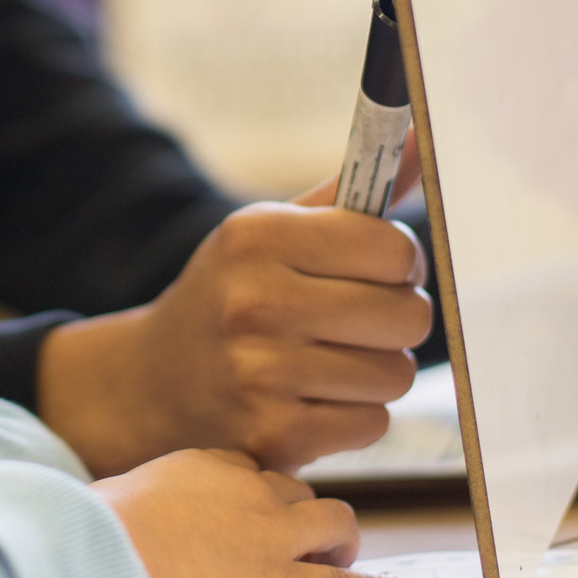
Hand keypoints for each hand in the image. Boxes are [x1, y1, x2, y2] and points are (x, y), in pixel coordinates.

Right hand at [38, 183, 432, 476]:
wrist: (153, 381)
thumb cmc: (232, 294)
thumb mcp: (271, 232)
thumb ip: (352, 195)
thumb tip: (423, 140)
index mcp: (259, 236)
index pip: (393, 248)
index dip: (400, 262)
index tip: (380, 270)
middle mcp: (256, 302)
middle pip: (407, 315)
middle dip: (396, 319)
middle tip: (362, 319)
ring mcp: (261, 374)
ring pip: (396, 374)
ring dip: (377, 371)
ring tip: (332, 361)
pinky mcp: (273, 436)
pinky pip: (373, 423)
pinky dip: (356, 415)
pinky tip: (314, 400)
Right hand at [91, 448, 397, 577]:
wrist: (103, 557)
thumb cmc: (92, 530)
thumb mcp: (116, 494)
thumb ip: (138, 500)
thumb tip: (118, 512)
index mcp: (207, 463)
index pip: (250, 469)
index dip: (259, 490)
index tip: (255, 505)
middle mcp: (249, 489)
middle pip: (296, 490)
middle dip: (303, 511)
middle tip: (304, 533)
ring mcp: (271, 537)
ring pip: (333, 522)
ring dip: (340, 539)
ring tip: (341, 555)